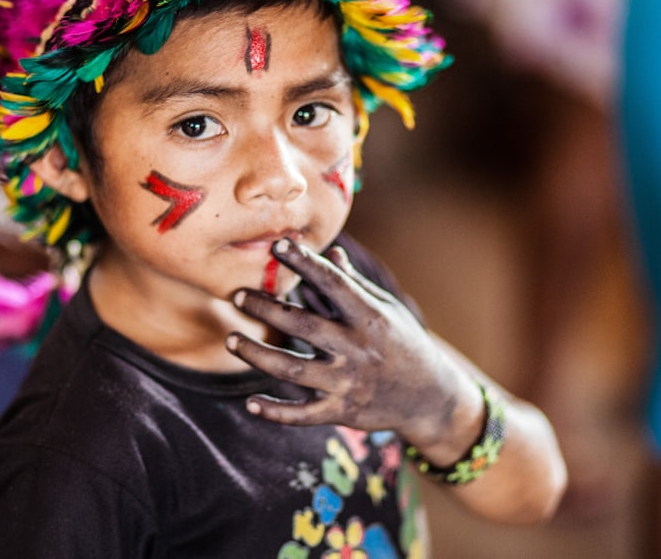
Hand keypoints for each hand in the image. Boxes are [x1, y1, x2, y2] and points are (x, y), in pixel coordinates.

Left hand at [227, 238, 480, 456]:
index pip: (333, 284)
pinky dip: (275, 411)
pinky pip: (302, 415)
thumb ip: (354, 285)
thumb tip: (331, 253)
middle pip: (302, 325)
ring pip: (292, 370)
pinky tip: (250, 403)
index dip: (305, 263)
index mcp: (370, 317)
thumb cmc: (404, 343)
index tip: (277, 245)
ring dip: (257, 354)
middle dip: (266, 309)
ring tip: (230, 340)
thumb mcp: (387, 309)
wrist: (430, 397)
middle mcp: (358, 349)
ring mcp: (349, 383)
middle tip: (237, 295)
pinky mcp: (342, 412)